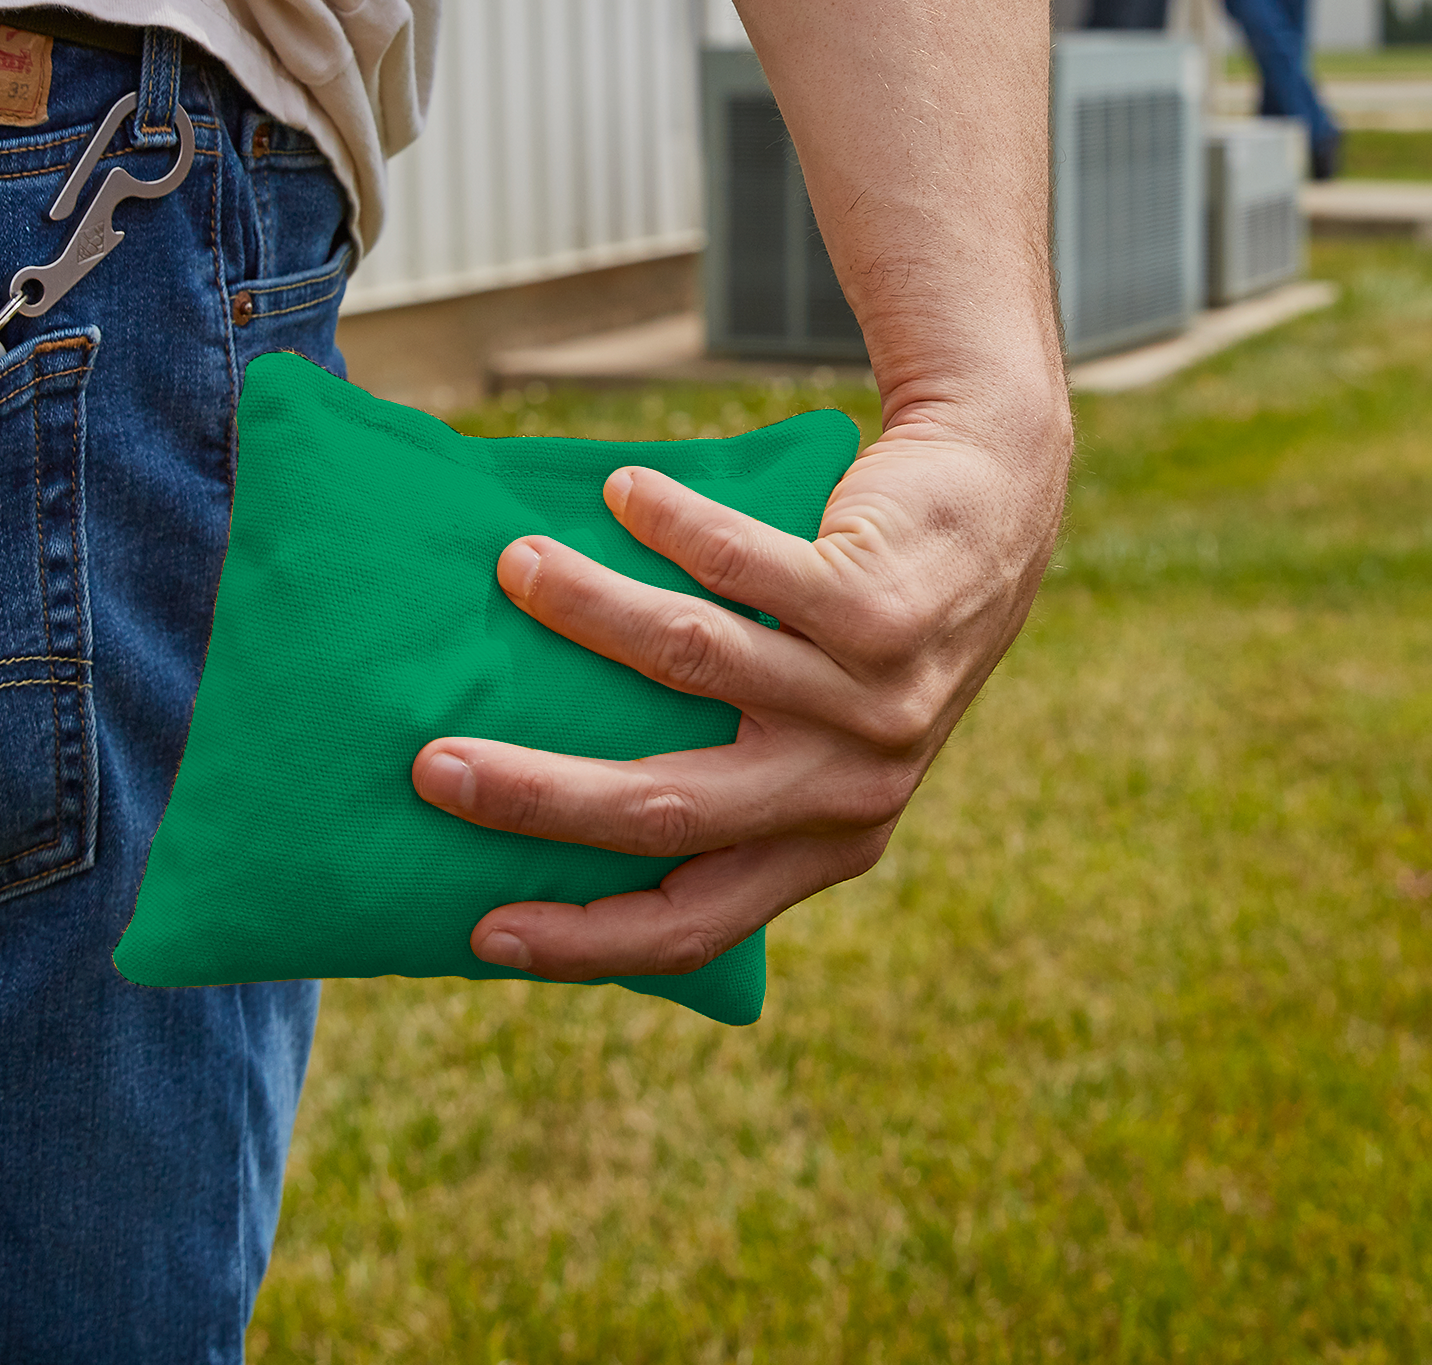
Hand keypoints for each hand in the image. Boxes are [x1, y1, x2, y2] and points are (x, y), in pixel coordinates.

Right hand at [413, 390, 1069, 979]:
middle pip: (671, 810)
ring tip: (516, 564)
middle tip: (433, 766)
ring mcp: (872, 697)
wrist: (998, 509)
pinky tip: (624, 490)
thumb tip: (554, 805)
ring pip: (696, 662)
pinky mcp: (880, 605)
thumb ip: (735, 777)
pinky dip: (673, 525)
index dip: (586, 941)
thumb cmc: (870, 628)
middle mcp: (853, 785)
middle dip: (538, 794)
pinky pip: (750, 568)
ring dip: (588, 608)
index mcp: (829, 840)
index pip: (695, 923)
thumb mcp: (825, 733)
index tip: (482, 931)